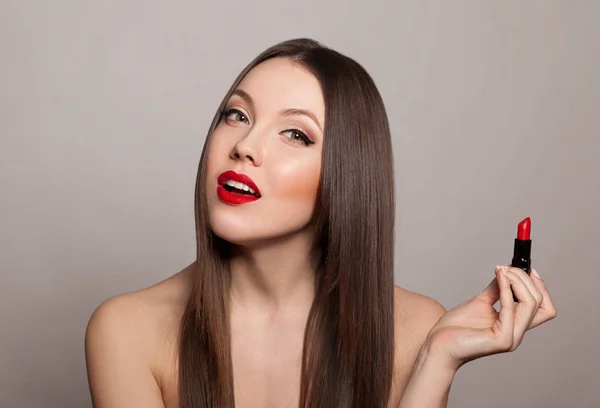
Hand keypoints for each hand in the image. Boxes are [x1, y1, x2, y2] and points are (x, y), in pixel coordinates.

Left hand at [423, 265, 556, 370]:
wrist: (439, 343)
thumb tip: (507, 271)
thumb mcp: (481, 302)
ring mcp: (512, 338)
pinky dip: (506, 290)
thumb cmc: (457, 326)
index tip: (527, 268)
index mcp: (515, 325)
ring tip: (503, 270)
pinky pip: (510, 308)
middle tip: (508, 267)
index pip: (544, 308)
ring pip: (531, 304)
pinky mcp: (502, 339)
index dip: (540, 286)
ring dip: (518, 282)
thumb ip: (496, 289)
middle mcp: (517, 333)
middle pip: (540, 303)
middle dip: (526, 280)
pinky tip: (499, 278)